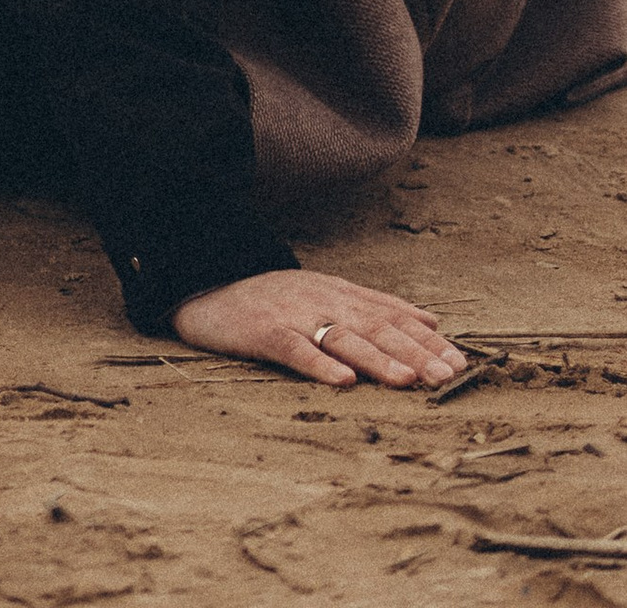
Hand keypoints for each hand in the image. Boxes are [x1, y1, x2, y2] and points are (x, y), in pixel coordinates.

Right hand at [171, 269, 463, 386]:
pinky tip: (341, 381)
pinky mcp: (263, 331)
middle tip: (448, 376)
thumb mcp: (328, 294)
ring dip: (377, 359)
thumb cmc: (273, 300)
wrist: (206, 286)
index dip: (427, 339)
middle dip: (414, 352)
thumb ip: (377, 305)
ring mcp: (293, 314)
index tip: (460, 362)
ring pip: (342, 337)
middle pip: (375, 326)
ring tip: (407, 380)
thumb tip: (432, 318)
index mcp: (340, 293)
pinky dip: (319, 364)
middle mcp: (323, 300)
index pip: (393, 315)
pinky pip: (294, 349)